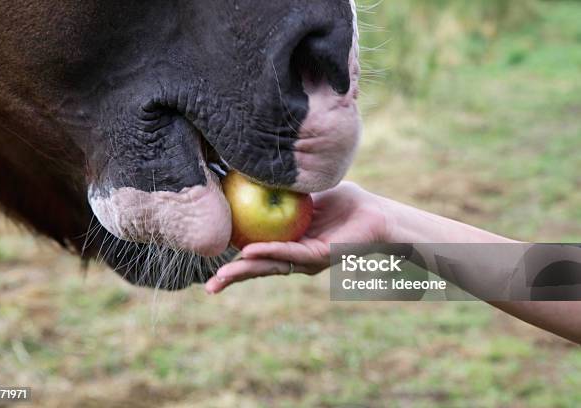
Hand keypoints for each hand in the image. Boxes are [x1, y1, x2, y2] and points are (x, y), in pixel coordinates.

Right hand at [205, 182, 386, 293]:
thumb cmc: (345, 202)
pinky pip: (290, 253)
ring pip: (271, 266)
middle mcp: (295, 256)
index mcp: (289, 243)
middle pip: (260, 268)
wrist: (376, 212)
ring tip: (221, 278)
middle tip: (211, 287)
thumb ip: (284, 193)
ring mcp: (306, 259)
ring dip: (245, 271)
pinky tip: (250, 252)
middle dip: (234, 277)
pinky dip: (269, 252)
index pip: (257, 254)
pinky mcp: (319, 256)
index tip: (212, 259)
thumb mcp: (307, 195)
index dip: (235, 258)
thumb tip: (255, 177)